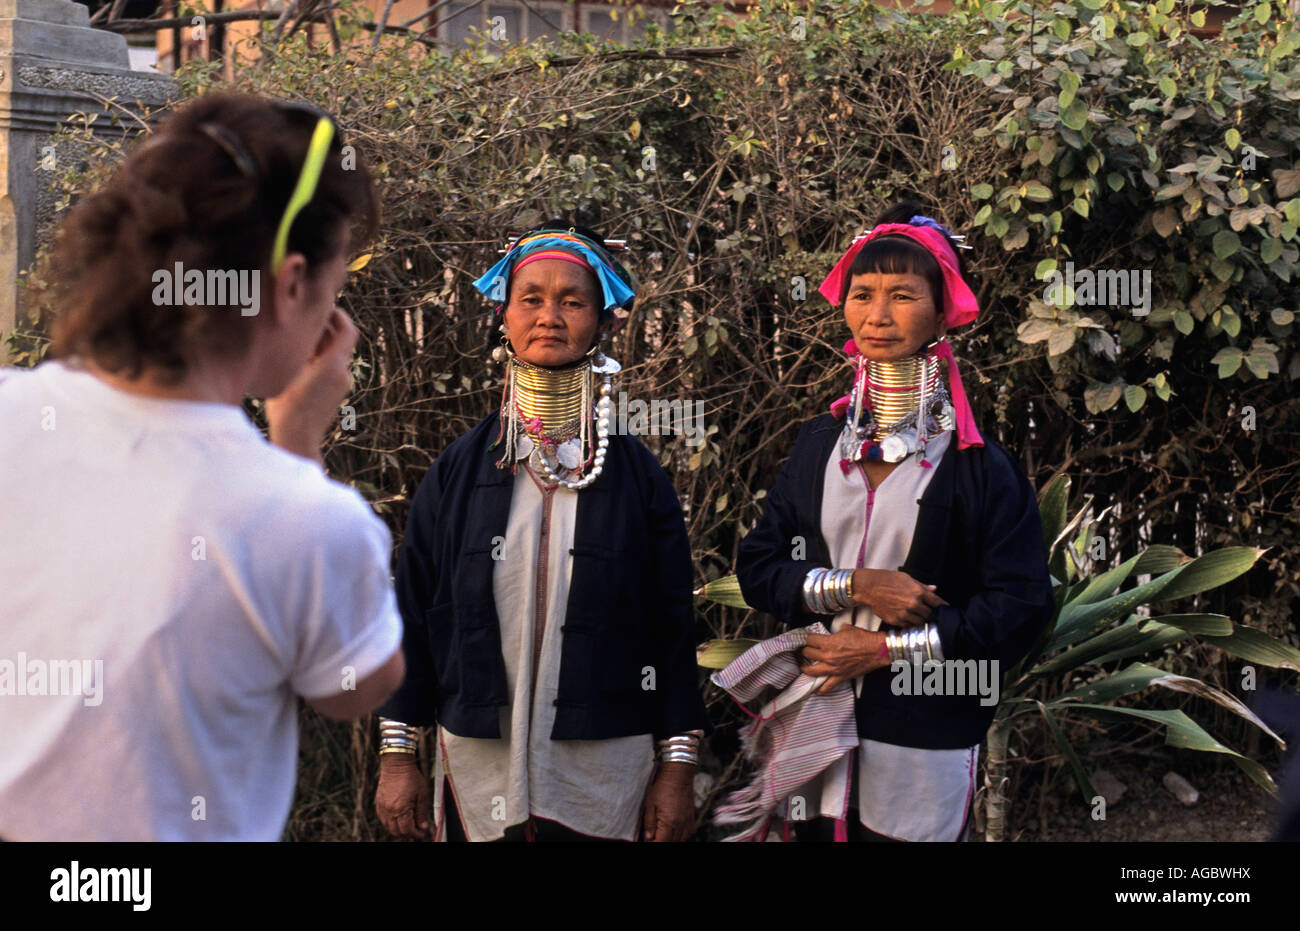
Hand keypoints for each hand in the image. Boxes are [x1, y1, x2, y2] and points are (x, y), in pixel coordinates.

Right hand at [265, 308, 358, 462]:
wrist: (297, 441)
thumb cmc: (287, 408)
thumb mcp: (287, 371)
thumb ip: (296, 347)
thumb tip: (294, 326)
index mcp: (334, 365)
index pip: (348, 330)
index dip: (338, 314)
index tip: (322, 306)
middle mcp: (343, 374)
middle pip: (339, 341)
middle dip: (324, 327)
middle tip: (303, 317)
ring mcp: (340, 385)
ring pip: (333, 355)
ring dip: (318, 344)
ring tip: (294, 338)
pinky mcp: (334, 394)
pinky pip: (330, 369)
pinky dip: (317, 359)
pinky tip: (295, 360)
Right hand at [375, 753, 429, 839]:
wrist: (396, 764)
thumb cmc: (411, 777)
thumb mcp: (422, 795)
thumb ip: (422, 813)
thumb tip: (423, 827)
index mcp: (401, 809)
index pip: (407, 830)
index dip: (416, 834)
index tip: (422, 833)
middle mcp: (389, 811)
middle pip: (396, 832)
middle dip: (407, 834)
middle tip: (416, 832)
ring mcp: (382, 807)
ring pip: (388, 827)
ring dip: (398, 830)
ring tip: (408, 827)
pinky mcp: (378, 804)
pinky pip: (383, 820)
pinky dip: (390, 824)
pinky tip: (398, 820)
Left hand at [642, 762, 695, 841]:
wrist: (679, 775)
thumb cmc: (663, 787)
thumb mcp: (650, 805)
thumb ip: (649, 824)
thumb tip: (647, 838)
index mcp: (668, 823)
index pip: (660, 843)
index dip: (652, 843)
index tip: (647, 841)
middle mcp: (680, 826)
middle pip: (671, 844)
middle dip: (660, 842)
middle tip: (652, 838)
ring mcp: (687, 824)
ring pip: (680, 841)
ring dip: (670, 840)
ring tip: (661, 835)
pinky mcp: (692, 820)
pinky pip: (686, 835)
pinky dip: (678, 837)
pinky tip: (671, 832)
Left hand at [802, 626, 890, 694]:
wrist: (877, 650)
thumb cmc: (864, 638)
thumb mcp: (846, 629)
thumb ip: (835, 632)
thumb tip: (832, 633)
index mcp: (829, 642)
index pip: (810, 640)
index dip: (809, 638)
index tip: (810, 639)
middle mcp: (828, 656)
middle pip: (807, 653)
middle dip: (806, 650)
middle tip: (808, 650)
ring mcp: (833, 668)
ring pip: (811, 671)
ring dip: (806, 668)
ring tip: (805, 667)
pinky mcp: (840, 677)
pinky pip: (826, 687)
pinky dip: (819, 689)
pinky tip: (815, 688)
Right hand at [851, 568, 947, 626]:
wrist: (868, 587)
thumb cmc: (887, 579)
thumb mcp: (906, 578)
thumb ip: (922, 586)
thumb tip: (935, 589)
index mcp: (918, 592)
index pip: (937, 602)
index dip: (943, 606)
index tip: (946, 609)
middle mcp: (913, 604)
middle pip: (929, 614)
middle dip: (930, 613)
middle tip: (929, 612)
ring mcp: (904, 614)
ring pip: (920, 622)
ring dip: (920, 619)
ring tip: (918, 616)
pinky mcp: (896, 621)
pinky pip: (908, 625)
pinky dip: (910, 623)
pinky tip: (907, 618)